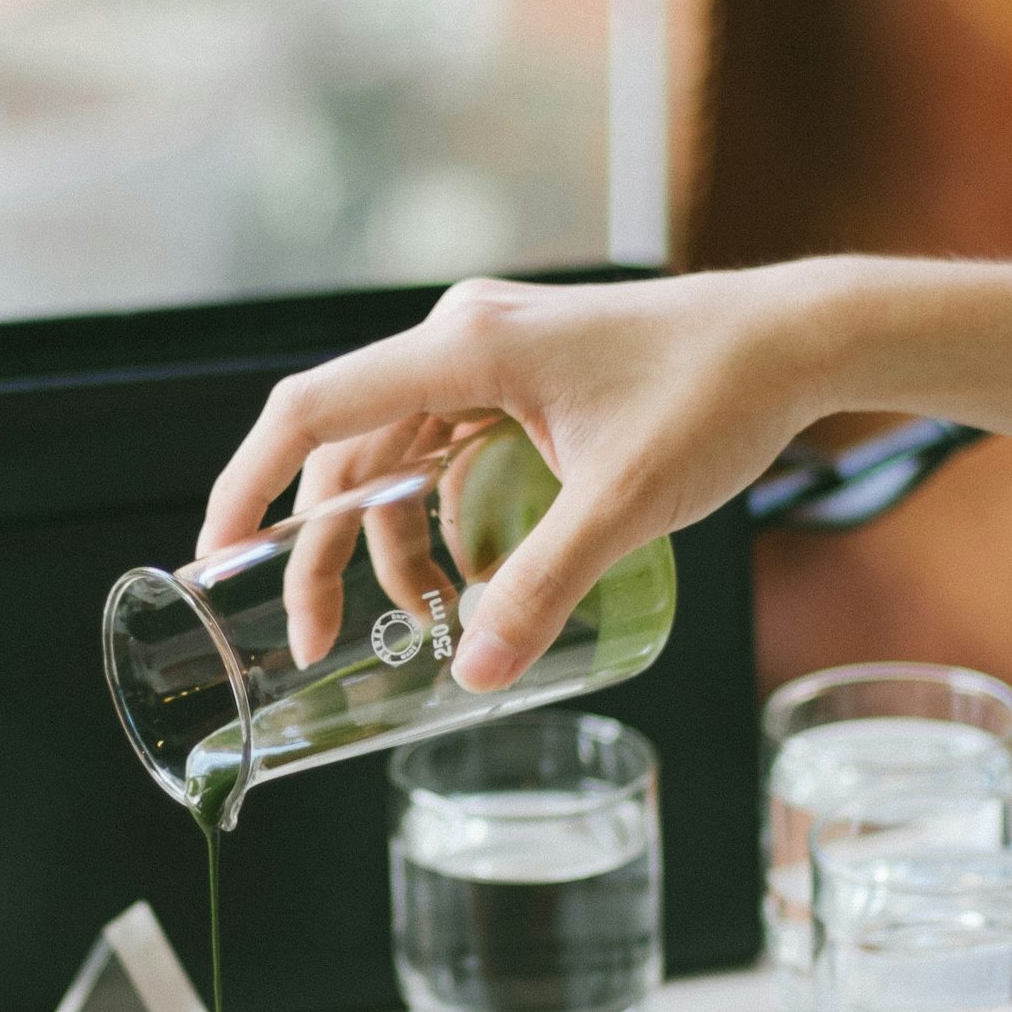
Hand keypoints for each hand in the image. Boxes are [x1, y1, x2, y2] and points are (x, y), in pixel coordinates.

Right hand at [197, 270, 830, 690]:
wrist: (798, 339)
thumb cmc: (717, 394)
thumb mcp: (624, 505)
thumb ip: (540, 589)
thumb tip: (471, 673)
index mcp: (465, 346)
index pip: (314, 410)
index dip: (246, 481)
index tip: (213, 551)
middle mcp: (463, 338)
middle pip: (349, 450)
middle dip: (324, 550)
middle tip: (315, 641)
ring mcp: (493, 353)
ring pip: (398, 455)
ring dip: (393, 541)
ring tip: (424, 625)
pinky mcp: (525, 375)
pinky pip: (447, 448)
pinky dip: (440, 514)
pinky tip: (470, 579)